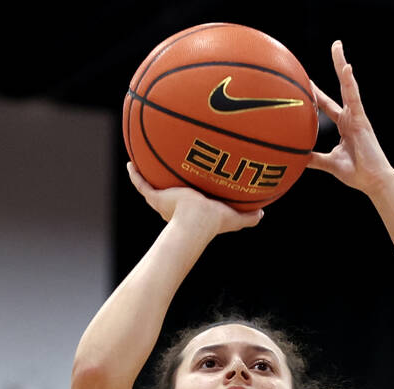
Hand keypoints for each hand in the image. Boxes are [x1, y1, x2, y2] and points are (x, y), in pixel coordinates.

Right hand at [126, 162, 262, 234]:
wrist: (197, 221)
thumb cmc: (215, 222)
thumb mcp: (234, 218)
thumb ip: (248, 217)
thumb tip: (263, 214)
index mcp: (193, 210)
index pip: (191, 202)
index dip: (191, 196)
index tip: (192, 187)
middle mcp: (176, 206)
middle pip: (170, 193)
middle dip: (169, 185)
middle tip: (169, 171)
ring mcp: (164, 201)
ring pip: (153, 187)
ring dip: (148, 176)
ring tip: (144, 161)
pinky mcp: (156, 197)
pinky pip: (141, 184)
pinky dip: (135, 175)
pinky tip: (131, 163)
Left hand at [305, 40, 393, 194]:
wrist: (374, 182)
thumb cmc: (357, 173)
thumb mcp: (329, 164)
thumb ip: (314, 158)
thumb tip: (296, 158)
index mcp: (345, 125)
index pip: (327, 104)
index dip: (317, 92)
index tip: (306, 81)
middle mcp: (351, 116)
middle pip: (342, 86)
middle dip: (337, 66)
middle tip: (334, 47)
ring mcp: (357, 116)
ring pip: (348, 85)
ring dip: (342, 65)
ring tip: (337, 47)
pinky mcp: (362, 120)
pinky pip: (354, 98)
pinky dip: (350, 82)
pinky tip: (346, 67)